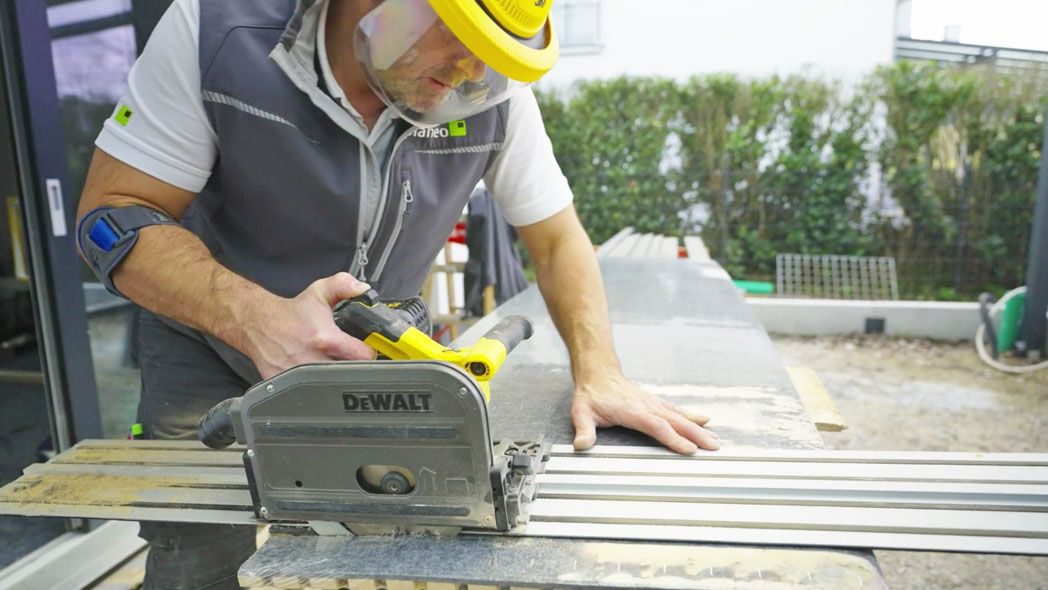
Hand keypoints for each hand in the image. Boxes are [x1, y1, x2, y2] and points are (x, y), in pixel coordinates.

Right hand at [240, 272, 375, 378]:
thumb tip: (362, 288)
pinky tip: (315, 377)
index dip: (369, 354)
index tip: (367, 350)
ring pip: (330, 386)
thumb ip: (343, 285)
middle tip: (351, 361)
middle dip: (354, 369)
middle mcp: (313, 359)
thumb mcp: (320, 292)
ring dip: (335, 380)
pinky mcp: (287, 386)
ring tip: (333, 368)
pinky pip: (310, 395)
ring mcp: (299, 376)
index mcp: (325, 338)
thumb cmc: (292, 313)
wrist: (259, 323)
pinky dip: (316, 389)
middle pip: (349, 375)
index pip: (362, 356)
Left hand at [571, 372, 718, 453]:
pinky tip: (705, 420)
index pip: (657, 427)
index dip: (674, 438)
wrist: (597, 372)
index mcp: (632, 412)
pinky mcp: (655, 402)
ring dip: (698, 428)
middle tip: (714, 447)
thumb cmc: (591, 395)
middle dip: (695, 435)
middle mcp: (647, 406)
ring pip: (679, 416)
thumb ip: (584, 431)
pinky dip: (692, 415)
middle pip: (675, 422)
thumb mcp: (581, 413)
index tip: (690, 450)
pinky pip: (676, 409)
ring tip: (715, 439)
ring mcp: (653, 403)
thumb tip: (580, 446)